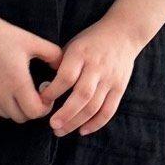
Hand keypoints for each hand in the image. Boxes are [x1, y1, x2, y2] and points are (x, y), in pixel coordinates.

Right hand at [0, 18, 62, 123]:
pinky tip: (0, 101)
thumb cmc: (4, 35)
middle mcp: (1, 93)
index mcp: (18, 82)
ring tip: (18, 95)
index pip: (35, 111)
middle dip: (32, 109)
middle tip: (33, 96)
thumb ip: (54, 55)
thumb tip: (65, 68)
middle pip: (22, 117)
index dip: (45, 107)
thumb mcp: (33, 41)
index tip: (45, 96)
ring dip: (15, 110)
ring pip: (7, 116)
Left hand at [40, 15, 148, 135]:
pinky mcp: (120, 87)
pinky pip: (108, 110)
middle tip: (52, 125)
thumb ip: (60, 65)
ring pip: (94, 106)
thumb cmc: (90, 42)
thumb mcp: (72, 46)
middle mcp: (97, 67)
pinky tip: (82, 131)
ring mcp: (110, 78)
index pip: (66, 77)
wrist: (123, 33)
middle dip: (65, 114)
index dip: (53, 92)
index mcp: (81, 54)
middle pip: (82, 95)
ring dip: (77, 122)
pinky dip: (96, 123)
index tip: (41, 101)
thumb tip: (43, 89)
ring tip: (61, 131)